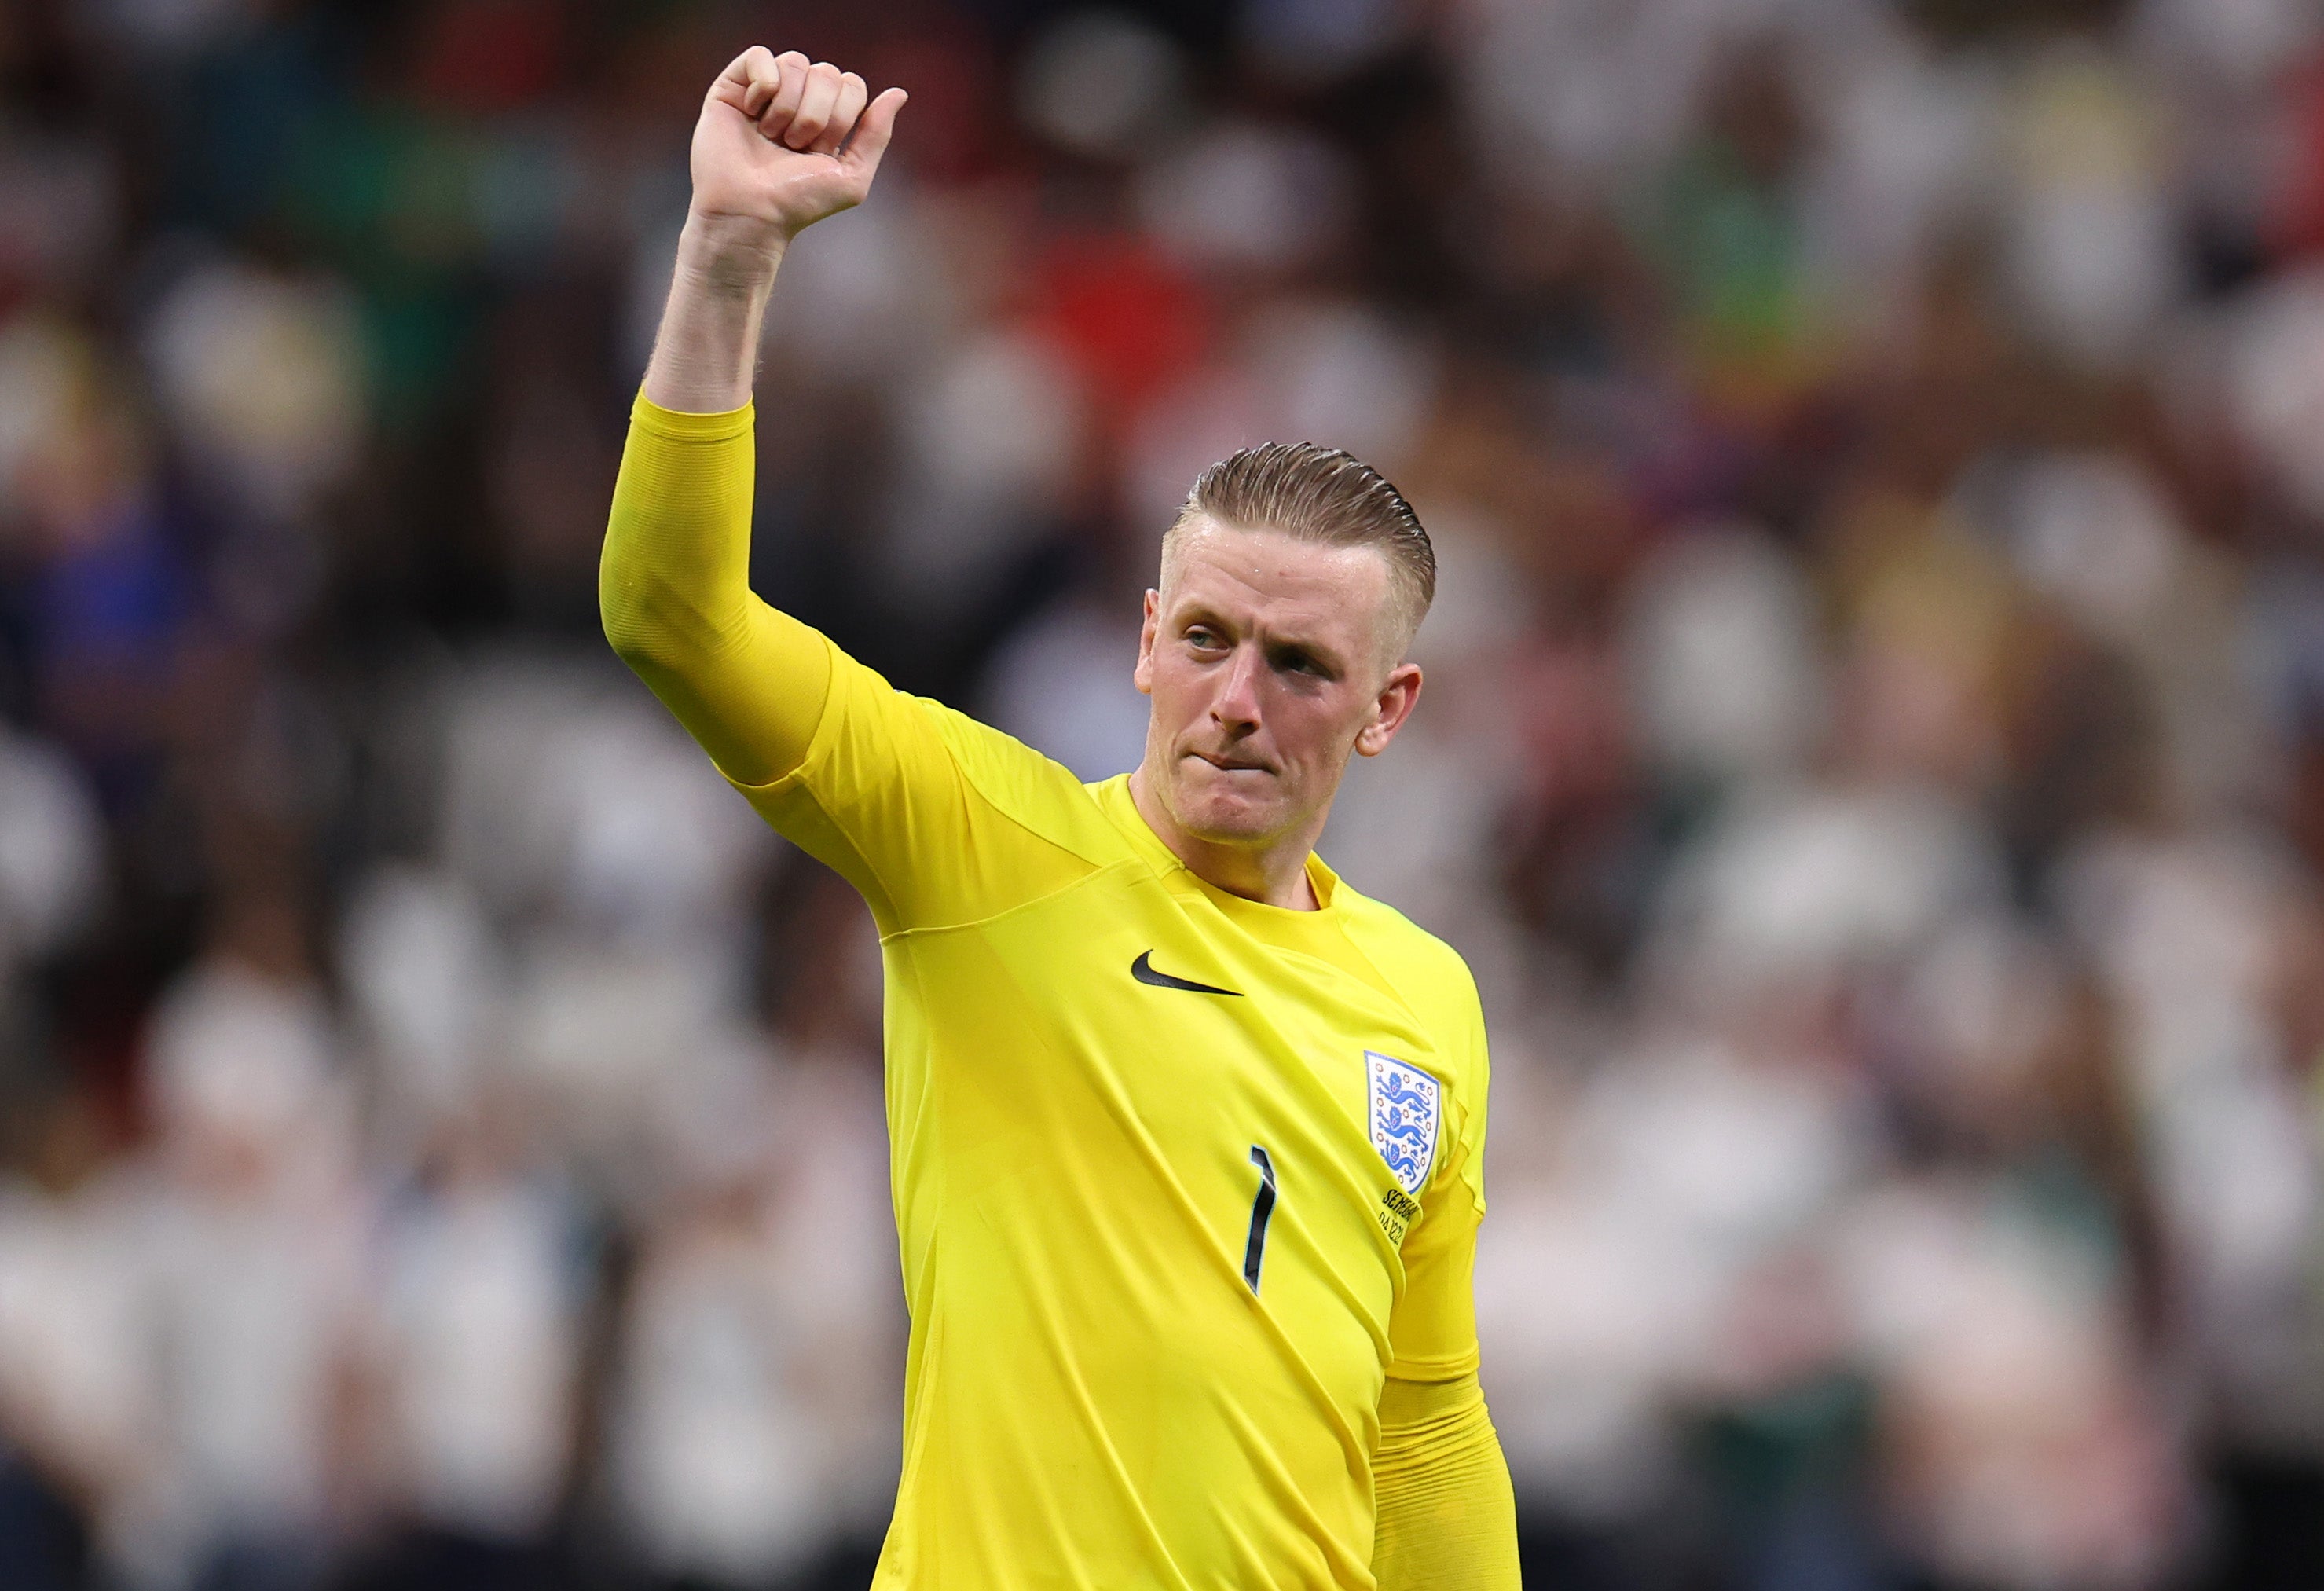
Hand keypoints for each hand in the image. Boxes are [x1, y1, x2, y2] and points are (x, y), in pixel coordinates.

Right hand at [685, 47, 907, 269]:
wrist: (751, 212)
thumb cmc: (798, 201)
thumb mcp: (852, 175)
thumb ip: (876, 134)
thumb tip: (899, 92)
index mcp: (827, 117)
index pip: (852, 85)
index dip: (842, 117)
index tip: (821, 151)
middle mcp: (798, 99)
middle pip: (828, 73)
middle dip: (818, 116)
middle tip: (795, 146)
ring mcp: (766, 90)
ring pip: (797, 62)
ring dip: (789, 107)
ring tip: (772, 137)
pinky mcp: (733, 86)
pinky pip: (761, 56)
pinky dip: (764, 84)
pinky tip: (752, 111)